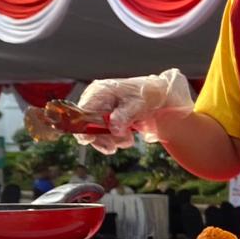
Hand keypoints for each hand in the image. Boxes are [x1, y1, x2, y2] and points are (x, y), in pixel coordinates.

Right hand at [75, 69, 193, 154]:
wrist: (157, 94)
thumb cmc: (146, 94)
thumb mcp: (137, 104)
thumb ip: (124, 116)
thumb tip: (114, 129)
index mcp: (98, 92)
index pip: (82, 113)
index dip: (84, 127)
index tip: (90, 139)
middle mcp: (95, 100)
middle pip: (87, 126)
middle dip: (101, 138)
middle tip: (114, 146)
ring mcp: (100, 109)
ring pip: (96, 132)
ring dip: (111, 140)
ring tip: (127, 140)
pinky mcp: (106, 117)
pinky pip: (104, 132)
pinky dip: (115, 138)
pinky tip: (126, 137)